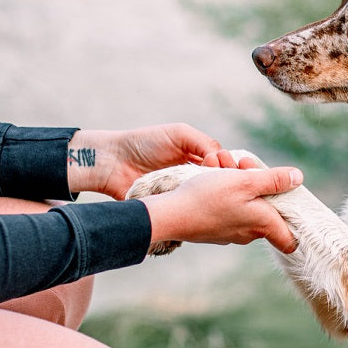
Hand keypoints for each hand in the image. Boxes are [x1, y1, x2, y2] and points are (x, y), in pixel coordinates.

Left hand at [67, 124, 234, 198]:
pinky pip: (192, 213)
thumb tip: (224, 160)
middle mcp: (196, 178)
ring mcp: (186, 195)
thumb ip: (204, 142)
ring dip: (215, 196)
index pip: (226, 166)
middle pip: (222, 185)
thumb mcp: (179, 134)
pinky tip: (205, 205)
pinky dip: (200, 210)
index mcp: (199, 159)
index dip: (232, 167)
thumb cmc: (145, 143)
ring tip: (213, 189)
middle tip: (221, 176)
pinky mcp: (175, 210)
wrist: (114, 163)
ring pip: (210, 200)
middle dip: (227, 181)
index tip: (228, 165)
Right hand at [140, 166, 301, 253]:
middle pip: (266, 210)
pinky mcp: (216, 231)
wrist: (172, 214)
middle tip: (241, 164)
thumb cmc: (210, 197)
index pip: (290, 240)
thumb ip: (274, 180)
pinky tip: (212, 178)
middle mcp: (250, 235)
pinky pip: (229, 211)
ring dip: (239, 184)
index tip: (289, 203)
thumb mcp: (246, 181)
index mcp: (264, 225)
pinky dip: (225, 195)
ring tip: (221, 165)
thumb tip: (298, 178)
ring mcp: (232, 235)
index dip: (294, 222)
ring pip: (246, 207)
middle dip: (259, 185)